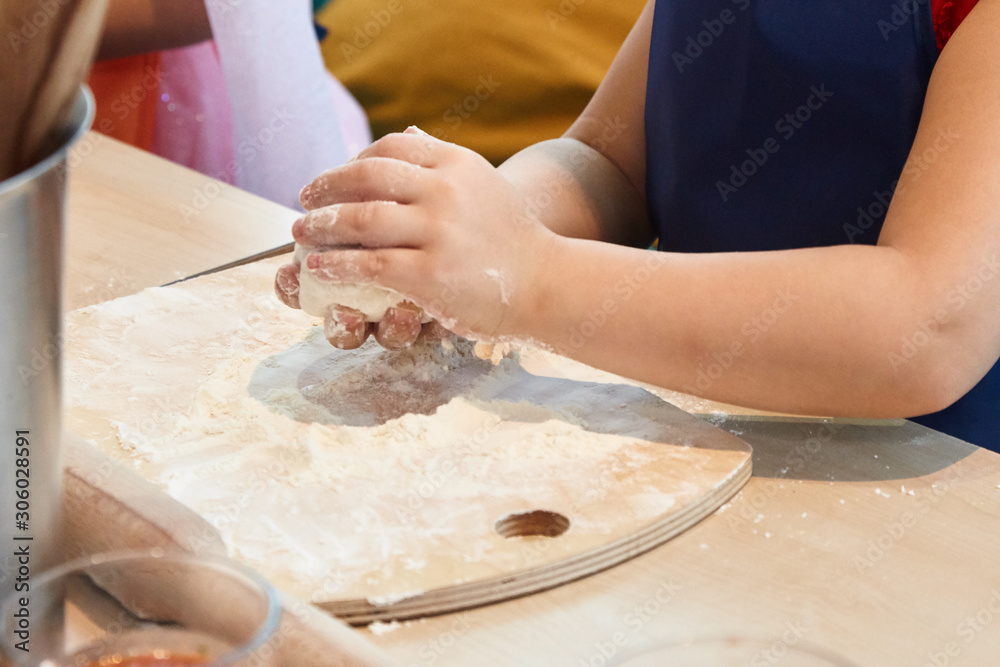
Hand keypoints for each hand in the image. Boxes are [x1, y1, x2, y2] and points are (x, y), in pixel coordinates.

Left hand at [278, 127, 552, 347]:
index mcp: (456, 163)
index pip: (391, 148)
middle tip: (304, 199)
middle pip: (367, 176)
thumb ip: (441, 160)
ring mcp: (439, 231)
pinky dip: (335, 263)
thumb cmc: (510, 237)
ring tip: (302, 232)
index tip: (336, 177)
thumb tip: (408, 134)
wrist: (546, 284)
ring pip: (361, 219)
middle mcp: (446, 190)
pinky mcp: (431, 273)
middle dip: (327, 186)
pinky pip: (369, 264)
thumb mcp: (482, 184)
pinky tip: (318, 267)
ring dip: (321, 225)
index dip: (354, 160)